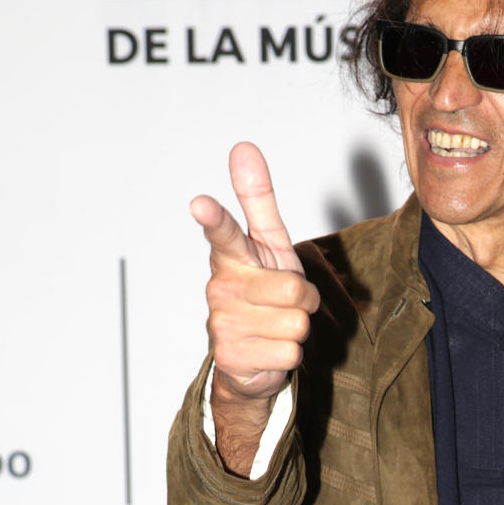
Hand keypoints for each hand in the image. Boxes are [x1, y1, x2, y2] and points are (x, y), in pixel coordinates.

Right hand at [193, 142, 319, 402]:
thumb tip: (243, 147)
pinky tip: (268, 350)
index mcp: (232, 258)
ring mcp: (224, 324)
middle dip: (303, 299)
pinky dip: (288, 355)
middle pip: (295, 288)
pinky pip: (290, 352)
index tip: (200, 204)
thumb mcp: (267, 244)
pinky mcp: (232, 357)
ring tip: (275, 326)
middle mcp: (222, 288)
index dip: (214, 218)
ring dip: (296, 328)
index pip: (224, 233)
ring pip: (296, 323)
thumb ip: (257, 199)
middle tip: (284, 302)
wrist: (251, 356)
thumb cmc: (263, 291)